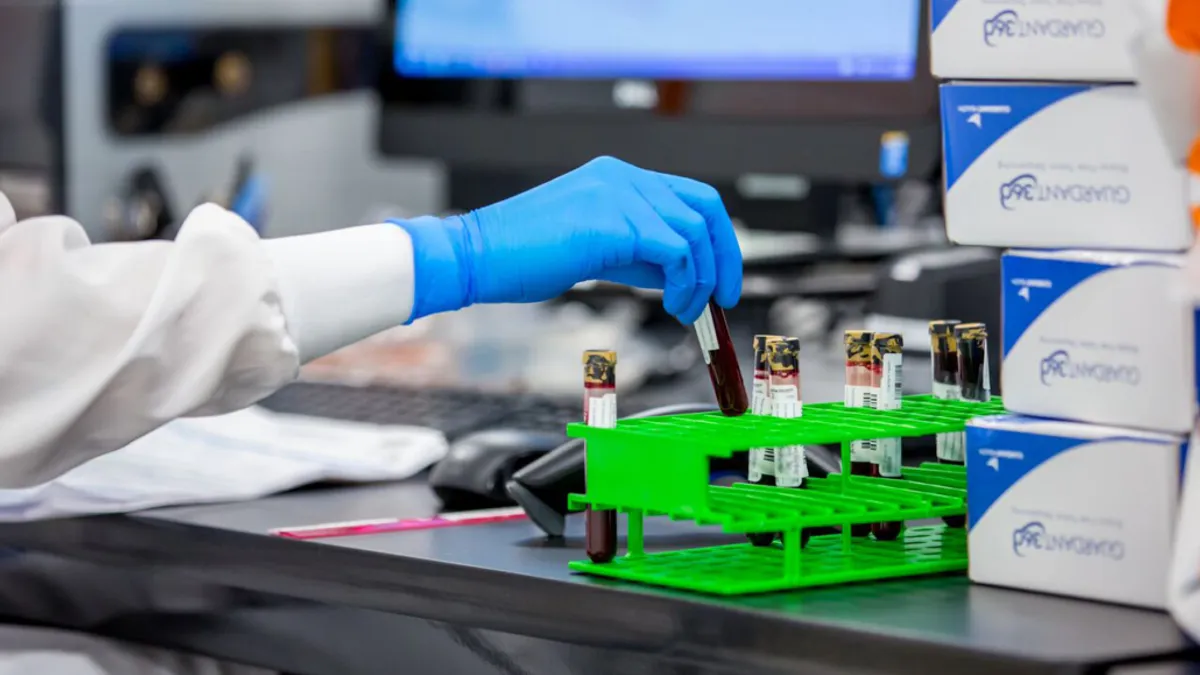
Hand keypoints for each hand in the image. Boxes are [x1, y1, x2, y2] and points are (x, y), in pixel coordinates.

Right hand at [394, 156, 741, 324]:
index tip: (721, 279)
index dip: (717, 238)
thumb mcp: (595, 251)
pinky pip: (675, 249)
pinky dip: (685, 282)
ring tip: (685, 310)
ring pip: (693, 231)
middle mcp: (622, 176)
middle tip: (722, 299)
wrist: (478, 257)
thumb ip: (638, 254)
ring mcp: (617, 193)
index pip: (691, 197)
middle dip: (723, 258)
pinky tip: (671, 305)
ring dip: (700, 279)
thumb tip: (682, 276)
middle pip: (703, 208)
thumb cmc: (525, 258)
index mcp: (618, 178)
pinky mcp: (611, 220)